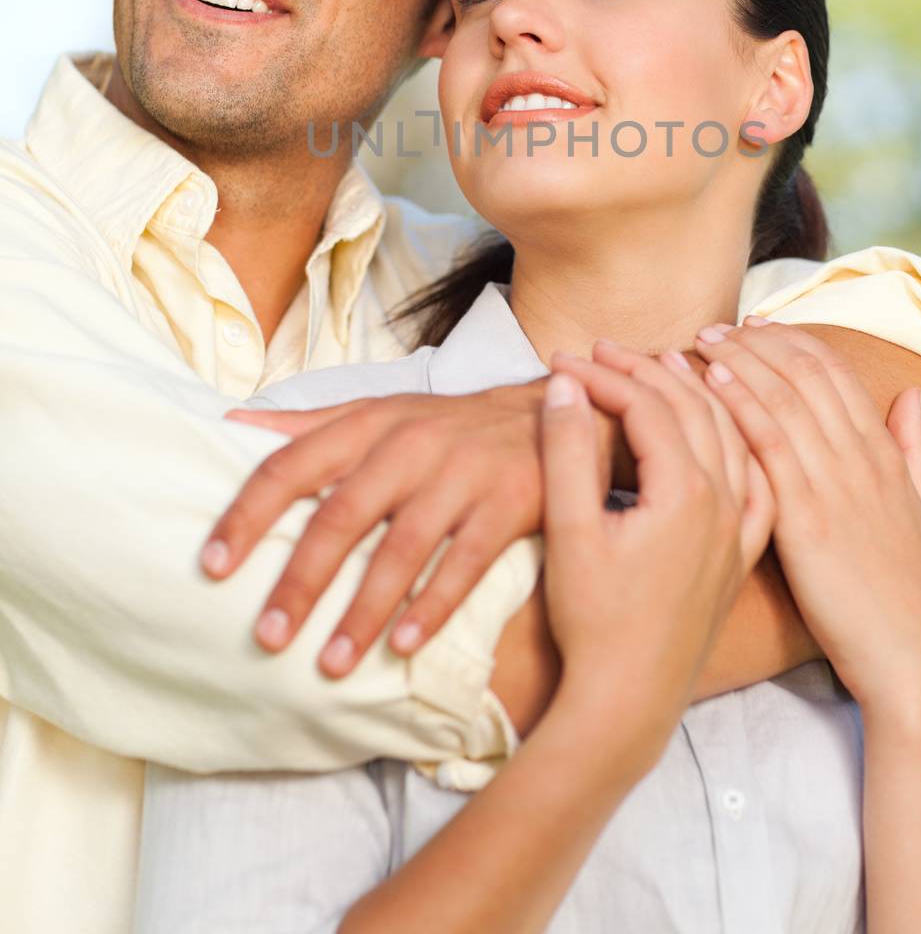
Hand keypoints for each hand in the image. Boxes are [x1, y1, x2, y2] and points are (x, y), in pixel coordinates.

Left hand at [203, 380, 585, 674]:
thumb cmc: (447, 426)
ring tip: (330, 664)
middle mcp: (409, 444)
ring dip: (363, 611)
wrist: (554, 416)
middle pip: (342, 515)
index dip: (249, 515)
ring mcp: (461, 474)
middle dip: (301, 580)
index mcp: (367, 424)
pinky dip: (433, 606)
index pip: (293, 465)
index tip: (212, 565)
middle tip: (267, 637)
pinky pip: (466, 563)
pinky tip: (404, 648)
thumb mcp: (379, 411)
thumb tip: (231, 421)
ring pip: (403, 548)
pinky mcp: (507, 503)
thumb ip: (308, 424)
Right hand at [539, 350, 773, 773]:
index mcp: (687, 493)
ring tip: (664, 364)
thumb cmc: (593, 623)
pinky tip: (727, 430)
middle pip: (695, 409)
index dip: (604, 375)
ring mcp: (739, 531)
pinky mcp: (739, 557)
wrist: (629, 704)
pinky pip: (756, 481)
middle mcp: (725, 504)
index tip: (563, 361)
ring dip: (699, 394)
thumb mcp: (570, 531)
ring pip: (733, 437)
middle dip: (645, 371)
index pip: (649, 404)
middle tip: (600, 351)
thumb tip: (568, 386)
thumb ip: (569, 452)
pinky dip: (741, 442)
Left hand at [698, 320, 920, 712]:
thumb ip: (915, 453)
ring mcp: (833, 486)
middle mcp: (860, 460)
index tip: (757, 326)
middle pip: (805, 375)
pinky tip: (711, 380)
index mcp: (884, 457)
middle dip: (758, 342)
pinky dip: (739, 404)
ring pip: (783, 398)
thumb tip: (909, 398)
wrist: (909, 660)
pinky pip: (767, 444)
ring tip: (702, 340)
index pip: (835, 375)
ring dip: (740, 360)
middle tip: (715, 326)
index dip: (793, 343)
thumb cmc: (910, 597)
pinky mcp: (806, 518)